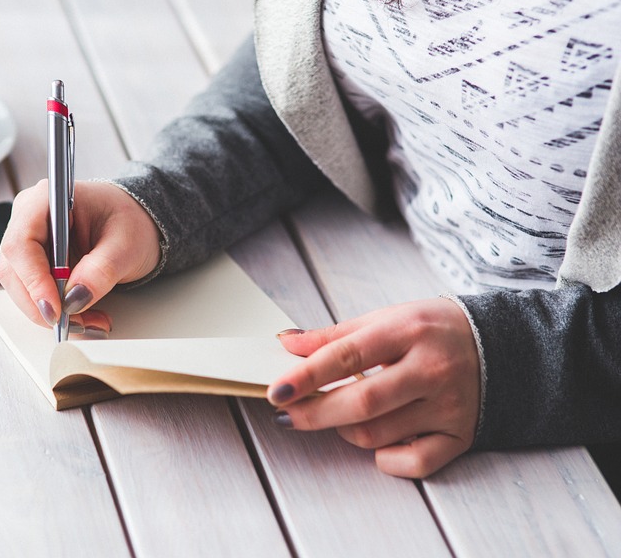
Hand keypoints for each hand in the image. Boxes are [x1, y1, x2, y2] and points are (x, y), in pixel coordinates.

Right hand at [0, 180, 161, 331]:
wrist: (135, 224)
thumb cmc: (129, 221)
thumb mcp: (126, 245)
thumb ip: (101, 270)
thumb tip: (75, 297)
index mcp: (47, 199)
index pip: (22, 243)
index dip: (34, 280)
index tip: (54, 308)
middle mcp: (29, 219)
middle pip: (15, 270)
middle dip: (43, 304)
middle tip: (76, 323)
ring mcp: (29, 242)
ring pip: (21, 287)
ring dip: (51, 312)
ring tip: (89, 321)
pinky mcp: (34, 263)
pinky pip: (33, 293)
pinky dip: (56, 310)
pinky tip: (82, 316)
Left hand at [267, 298, 479, 477]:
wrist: (503, 345)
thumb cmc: (432, 330)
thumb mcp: (386, 318)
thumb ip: (335, 335)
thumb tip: (287, 344)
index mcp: (408, 331)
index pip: (346, 356)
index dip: (306, 376)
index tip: (276, 391)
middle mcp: (431, 369)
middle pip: (361, 403)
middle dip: (315, 413)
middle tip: (287, 415)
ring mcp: (448, 406)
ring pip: (378, 434)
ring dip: (344, 431)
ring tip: (338, 416)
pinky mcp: (461, 435)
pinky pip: (415, 463)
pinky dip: (386, 459)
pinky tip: (376, 443)